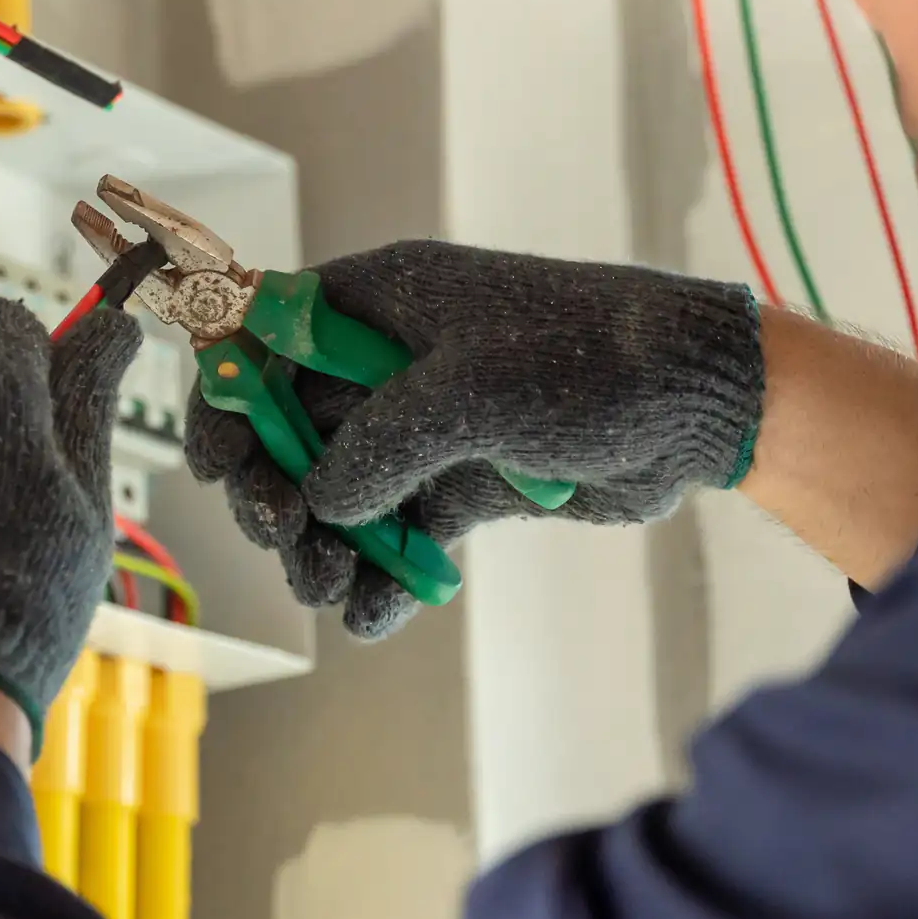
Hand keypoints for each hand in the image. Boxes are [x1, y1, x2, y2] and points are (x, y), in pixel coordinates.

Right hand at [186, 241, 763, 638]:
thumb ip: (375, 446)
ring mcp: (425, 424)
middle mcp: (386, 361)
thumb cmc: (586, 360)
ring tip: (335, 589)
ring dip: (324, 545)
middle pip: (289, 430)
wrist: (703, 403)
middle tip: (288, 540)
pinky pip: (397, 529)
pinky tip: (375, 614)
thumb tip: (321, 505)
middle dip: (276, 491)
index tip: (213, 466)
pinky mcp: (464, 480)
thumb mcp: (467, 392)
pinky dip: (382, 572)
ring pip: (338, 491)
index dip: (225, 399)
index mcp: (374, 304)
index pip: (262, 340)